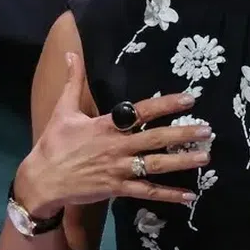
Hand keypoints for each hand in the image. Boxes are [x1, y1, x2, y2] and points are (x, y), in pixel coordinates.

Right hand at [17, 52, 212, 215]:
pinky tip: (189, 196)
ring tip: (205, 158)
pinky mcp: (117, 189)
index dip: (166, 104)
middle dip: (183, 134)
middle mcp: (116, 146)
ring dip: (182, 162)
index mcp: (106, 125)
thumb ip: (73, 82)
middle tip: (208, 130)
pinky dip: (168, 194)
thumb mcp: (63, 110)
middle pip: (155, 139)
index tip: (189, 99)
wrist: (42, 180)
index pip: (141, 111)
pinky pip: (147, 192)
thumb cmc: (54, 144)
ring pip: (156, 165)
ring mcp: (118, 169)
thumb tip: (71, 54)